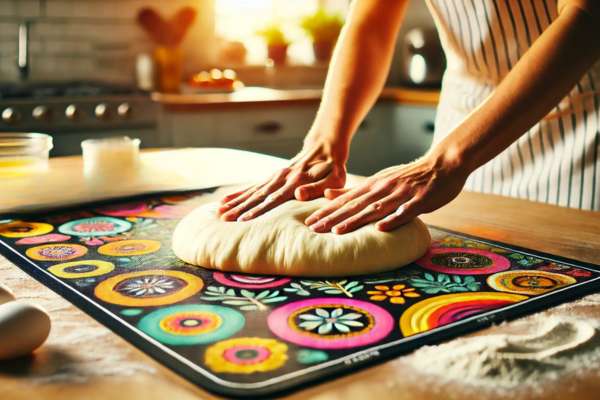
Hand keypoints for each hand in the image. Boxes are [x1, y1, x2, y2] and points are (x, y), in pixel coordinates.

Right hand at [218, 136, 346, 221]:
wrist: (325, 145)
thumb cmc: (333, 167)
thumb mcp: (334, 178)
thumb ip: (319, 188)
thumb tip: (299, 194)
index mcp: (295, 182)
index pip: (274, 199)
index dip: (258, 210)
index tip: (243, 220)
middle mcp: (282, 178)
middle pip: (257, 196)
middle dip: (239, 208)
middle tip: (223, 219)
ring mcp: (275, 177)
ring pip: (252, 191)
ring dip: (235, 202)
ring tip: (219, 212)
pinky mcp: (273, 177)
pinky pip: (253, 187)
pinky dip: (239, 193)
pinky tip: (226, 200)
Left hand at [304, 152, 468, 233]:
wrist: (443, 164)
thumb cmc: (410, 176)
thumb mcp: (379, 180)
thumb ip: (355, 190)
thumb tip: (329, 194)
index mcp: (372, 186)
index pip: (345, 200)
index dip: (327, 211)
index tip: (309, 222)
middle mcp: (382, 189)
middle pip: (354, 205)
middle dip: (333, 218)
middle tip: (313, 229)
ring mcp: (401, 194)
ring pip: (375, 209)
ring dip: (355, 220)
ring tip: (337, 232)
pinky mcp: (420, 200)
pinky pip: (405, 212)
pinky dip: (392, 220)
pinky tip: (381, 229)